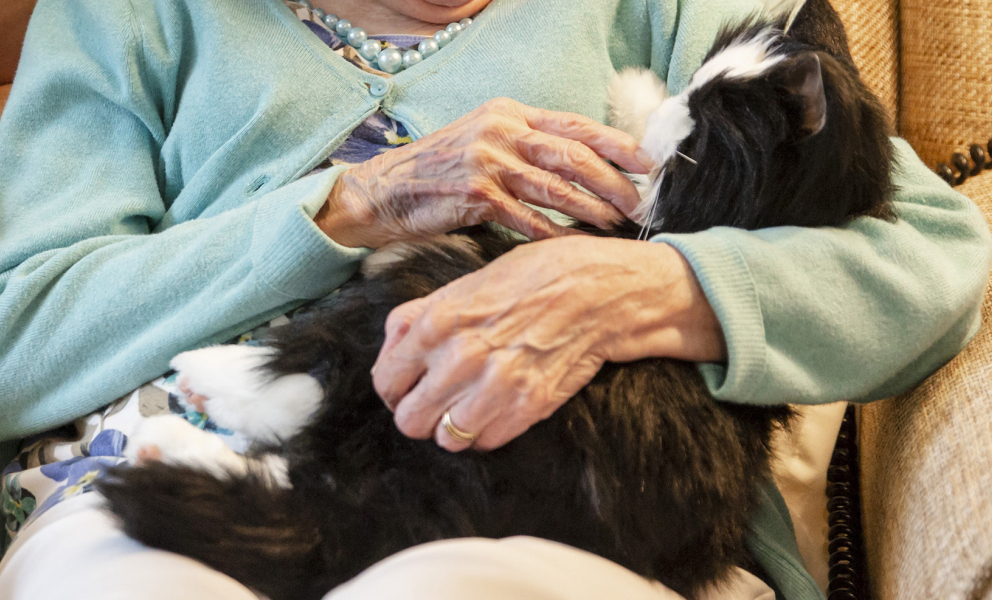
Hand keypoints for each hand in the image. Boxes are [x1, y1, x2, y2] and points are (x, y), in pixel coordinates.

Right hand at [315, 98, 654, 247]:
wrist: (385, 191)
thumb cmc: (440, 172)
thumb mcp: (484, 141)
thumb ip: (526, 146)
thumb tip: (582, 167)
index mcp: (510, 113)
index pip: (575, 126)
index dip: (616, 144)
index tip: (648, 163)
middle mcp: (502, 130)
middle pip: (574, 155)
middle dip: (614, 180)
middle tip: (642, 202)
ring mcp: (488, 162)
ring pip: (556, 187)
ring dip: (593, 208)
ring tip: (619, 224)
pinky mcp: (476, 195)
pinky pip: (528, 219)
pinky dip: (555, 234)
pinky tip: (576, 245)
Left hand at [370, 237, 725, 451]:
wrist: (600, 290)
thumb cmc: (534, 277)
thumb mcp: (469, 281)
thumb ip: (422, 314)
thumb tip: (393, 346)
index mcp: (438, 322)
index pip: (386, 380)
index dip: (393, 388)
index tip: (407, 387)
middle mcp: (461, 358)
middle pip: (410, 420)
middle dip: (419, 414)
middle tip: (436, 402)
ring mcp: (496, 387)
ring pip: (446, 439)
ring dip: (453, 428)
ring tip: (468, 408)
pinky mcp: (528, 407)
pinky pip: (486, 442)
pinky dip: (486, 432)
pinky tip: (495, 410)